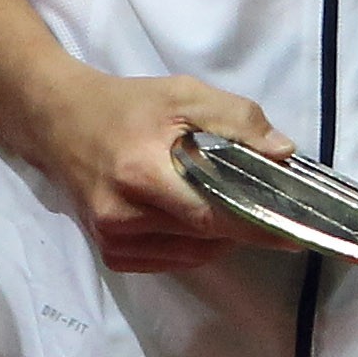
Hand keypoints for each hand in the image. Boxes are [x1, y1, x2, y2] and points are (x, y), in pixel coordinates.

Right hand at [15, 65, 296, 273]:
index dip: (257, 226)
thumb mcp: (185, 95)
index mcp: (142, 173)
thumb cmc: (130, 106)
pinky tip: (195, 216)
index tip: (296, 232)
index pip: (213, 214)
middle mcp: (124, 216)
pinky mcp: (110, 253)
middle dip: (245, 227)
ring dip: (220, 236)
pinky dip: (193, 245)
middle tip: (275, 212)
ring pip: (192, 254)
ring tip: (230, 204)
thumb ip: (236, 120)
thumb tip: (283, 153)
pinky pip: (170, 261)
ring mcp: (113, 240)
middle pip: (206, 237)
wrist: (62, 122)